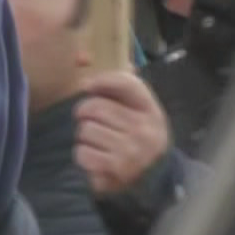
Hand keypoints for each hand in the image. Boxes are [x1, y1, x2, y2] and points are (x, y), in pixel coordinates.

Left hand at [74, 71, 170, 197]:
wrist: (152, 177)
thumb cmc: (136, 135)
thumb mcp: (137, 110)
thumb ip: (117, 85)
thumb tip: (83, 57)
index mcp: (149, 108)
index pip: (126, 83)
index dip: (102, 81)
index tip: (87, 86)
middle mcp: (143, 128)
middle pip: (96, 107)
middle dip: (85, 113)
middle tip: (88, 120)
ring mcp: (131, 149)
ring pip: (86, 130)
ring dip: (83, 136)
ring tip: (95, 141)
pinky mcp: (117, 168)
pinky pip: (83, 153)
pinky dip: (83, 155)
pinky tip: (94, 157)